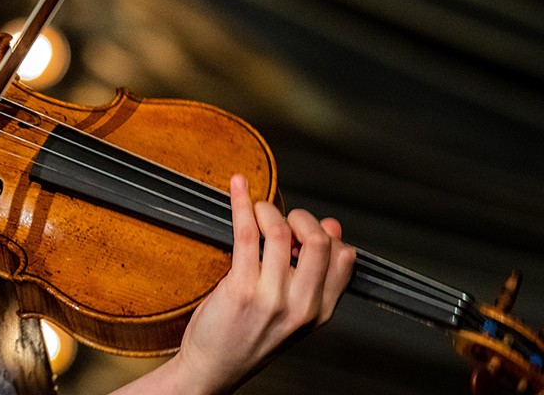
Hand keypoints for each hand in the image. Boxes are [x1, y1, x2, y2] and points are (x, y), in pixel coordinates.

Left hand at [174, 174, 355, 392]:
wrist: (213, 369)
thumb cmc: (248, 339)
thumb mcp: (294, 314)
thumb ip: (315, 276)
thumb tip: (332, 227)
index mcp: (319, 311)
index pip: (344, 257)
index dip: (326, 233)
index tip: (304, 228)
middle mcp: (301, 306)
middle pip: (319, 241)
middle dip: (301, 218)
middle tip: (281, 218)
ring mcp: (271, 298)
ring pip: (282, 232)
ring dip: (268, 210)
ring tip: (257, 210)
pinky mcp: (240, 288)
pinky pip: (247, 233)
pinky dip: (242, 203)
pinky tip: (238, 188)